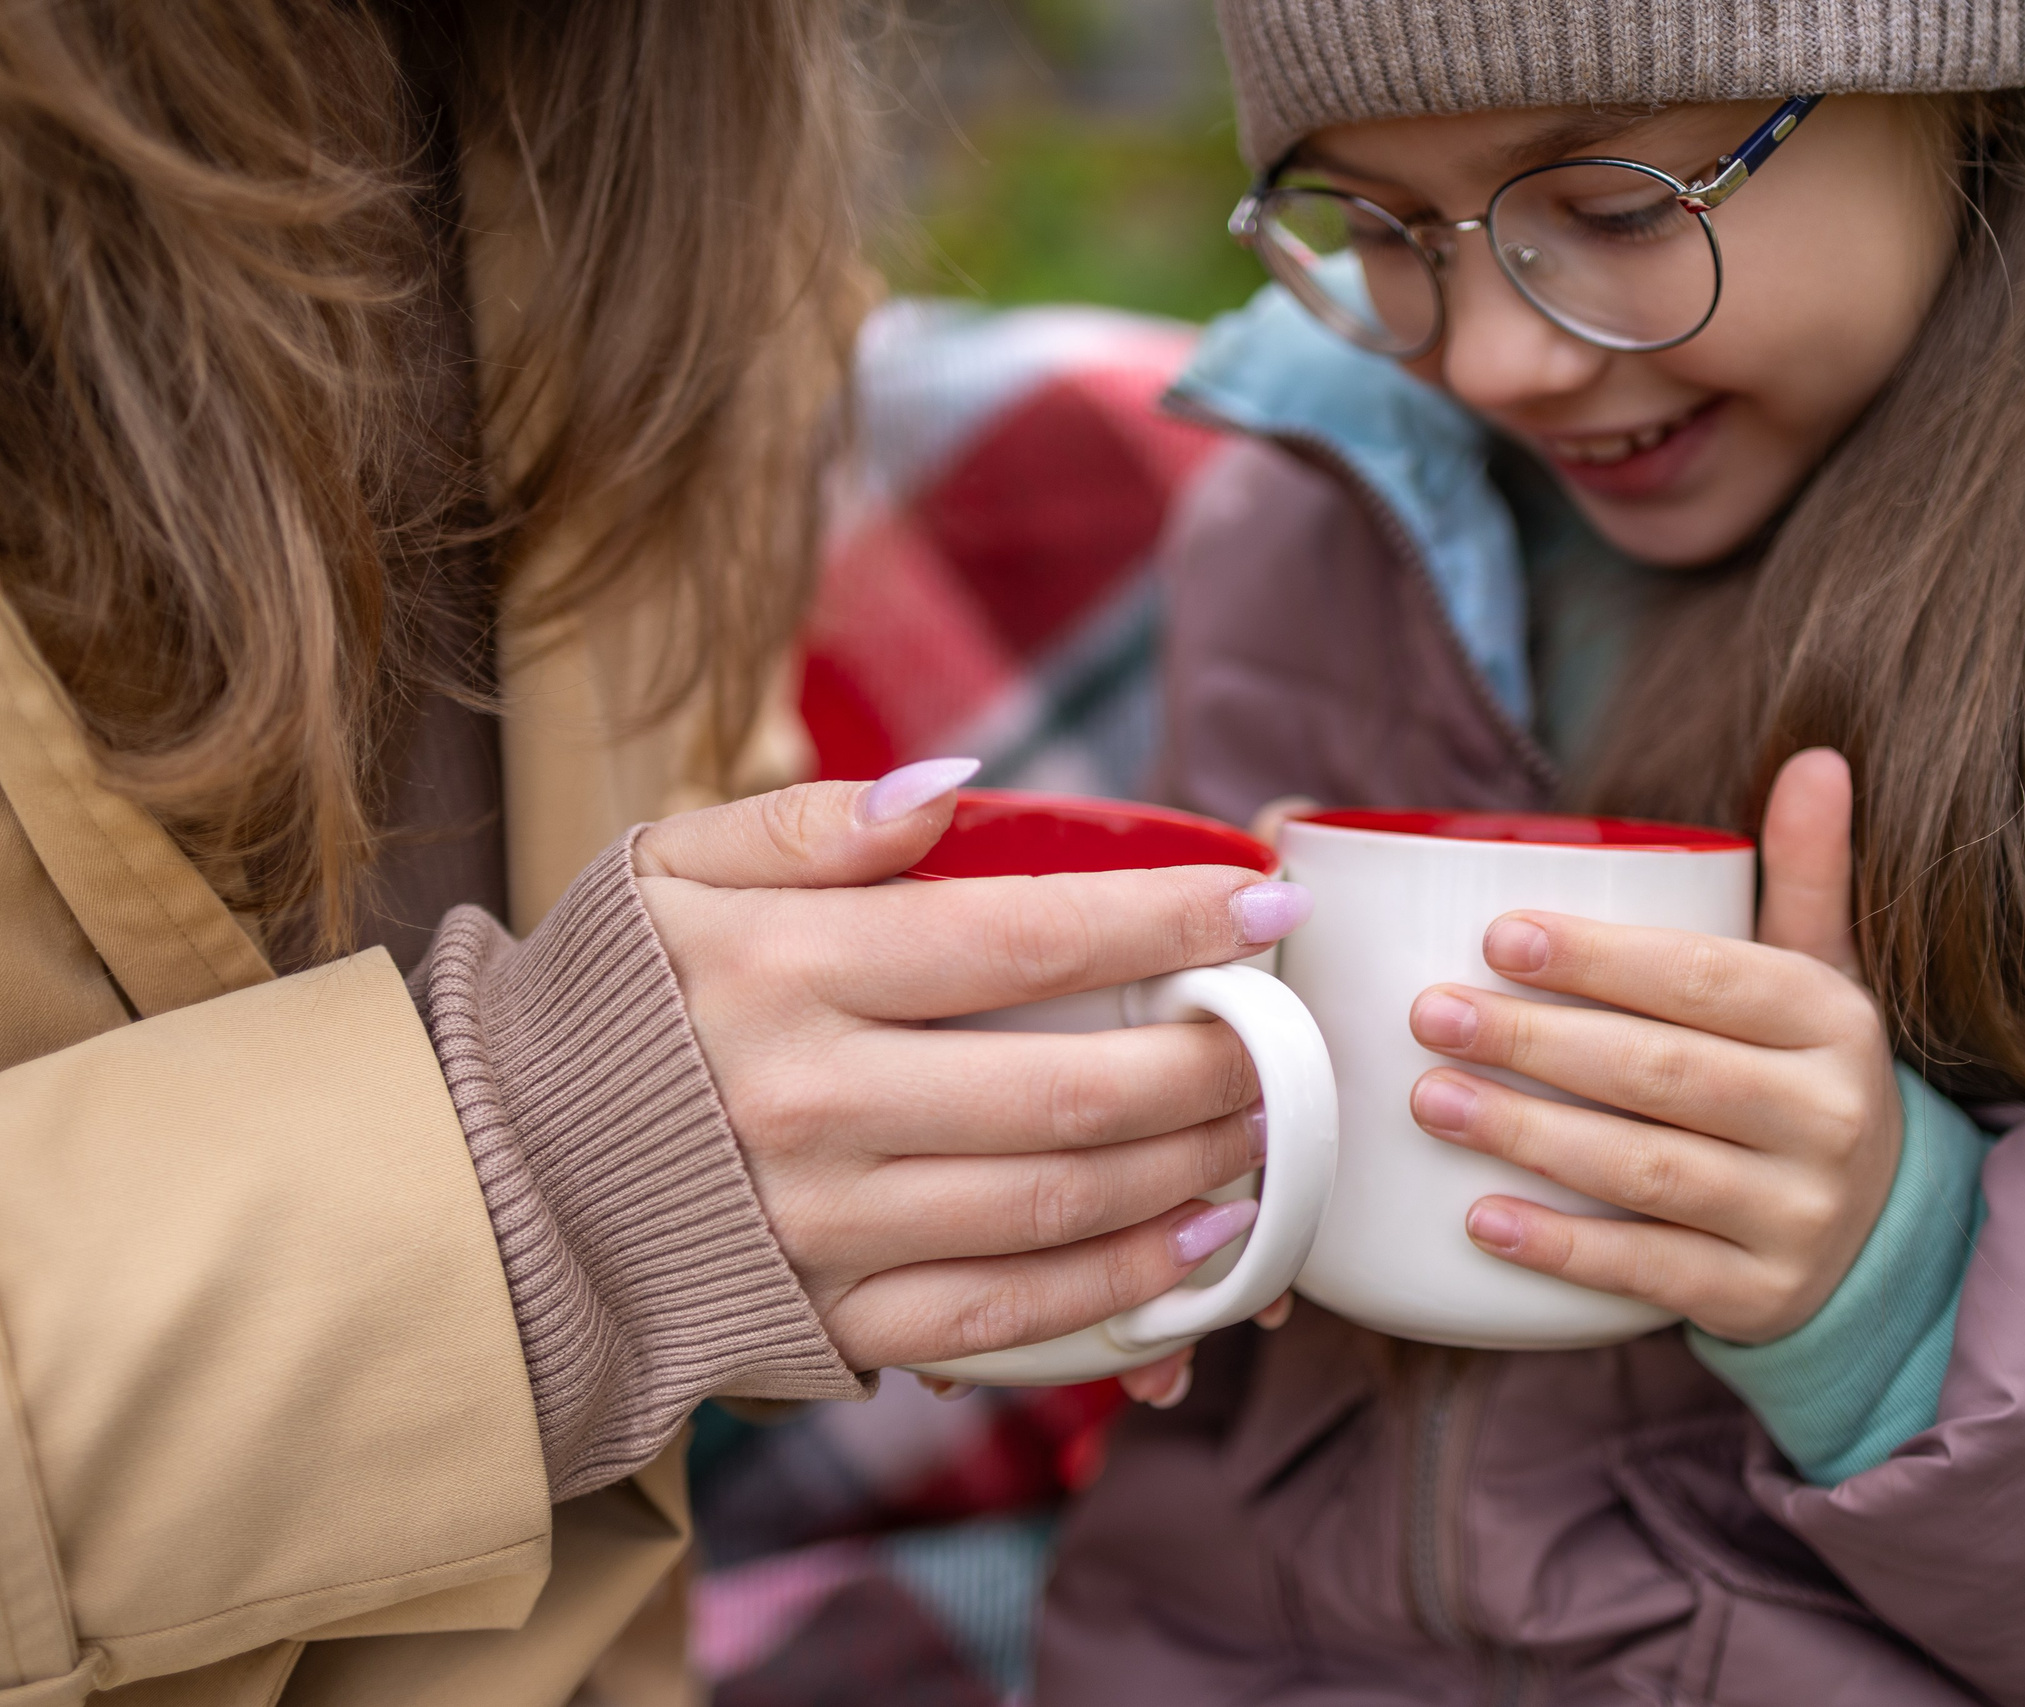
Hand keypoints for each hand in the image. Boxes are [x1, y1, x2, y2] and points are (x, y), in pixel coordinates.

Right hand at [633, 762, 1311, 1372]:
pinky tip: (1203, 1253)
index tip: (1261, 901)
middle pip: (1066, 1088)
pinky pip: (1005, 1320)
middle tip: (1279, 1039)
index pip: (1021, 938)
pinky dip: (1122, 1293)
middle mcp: (808, 1103)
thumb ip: (814, 822)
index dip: (1165, 920)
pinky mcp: (826, 1321)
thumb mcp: (673, 867)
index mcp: (783, 970)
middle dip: (1209, 1062)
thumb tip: (960, 786)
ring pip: (1055, 1208)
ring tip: (1262, 1132)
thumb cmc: (611, 1000)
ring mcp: (820, 1226)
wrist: (496, 1178)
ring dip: (1189, 1173)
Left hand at [1405, 750, 1901, 1343]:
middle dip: (1538, 1043)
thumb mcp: (1819, 977)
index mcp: (1830, 1020)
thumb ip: (1804, 874)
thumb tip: (1817, 756)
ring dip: (1530, 1136)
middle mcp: (1830, 1117)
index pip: (1709, 980)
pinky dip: (1564, 1249)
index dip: (1603, 959)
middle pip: (1664, 1072)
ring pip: (1649, 1170)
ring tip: (1431, 1101)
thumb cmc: (1802, 1075)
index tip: (1498, 936)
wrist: (1882, 1235)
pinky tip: (1479, 1219)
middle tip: (1433, 1015)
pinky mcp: (1761, 1299)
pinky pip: (1651, 1271)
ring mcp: (1799, 1216)